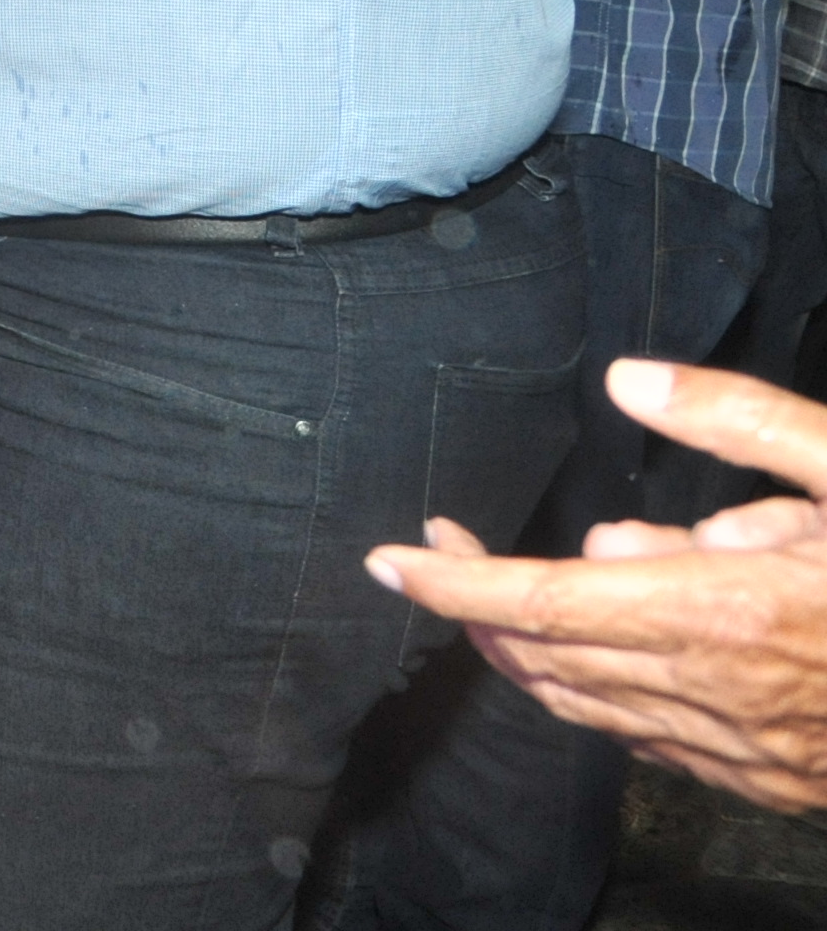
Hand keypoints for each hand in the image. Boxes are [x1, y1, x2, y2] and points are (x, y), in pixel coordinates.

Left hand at [373, 362, 826, 813]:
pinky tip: (605, 651)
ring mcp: (743, 750)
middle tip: (442, 550)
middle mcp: (719, 691)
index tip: (392, 555)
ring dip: (529, 653)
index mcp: (727, 609)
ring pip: (589, 708)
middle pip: (548, 658)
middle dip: (477, 607)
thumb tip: (630, 379)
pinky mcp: (766, 780)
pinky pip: (648, 742)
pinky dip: (600, 695)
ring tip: (503, 593)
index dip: (454, 583)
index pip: (546, 602)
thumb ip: (741, 419)